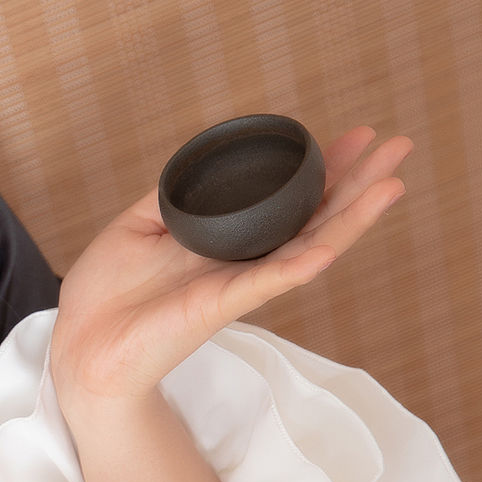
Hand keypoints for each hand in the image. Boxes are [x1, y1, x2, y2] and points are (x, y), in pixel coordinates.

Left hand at [48, 125, 410, 410]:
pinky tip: (331, 245)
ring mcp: (239, 285)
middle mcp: (244, 262)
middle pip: (317, 219)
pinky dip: (301, 264)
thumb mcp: (137, 226)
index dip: (325, 169)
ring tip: (394, 183)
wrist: (81, 344)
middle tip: (400, 146)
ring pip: (311, 248)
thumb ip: (173, 197)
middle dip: (361, 183)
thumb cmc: (107, 294)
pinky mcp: (221, 306)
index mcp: (229, 241)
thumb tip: (199, 164)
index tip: (355, 137)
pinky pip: (269, 283)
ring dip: (354, 218)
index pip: (291, 201)